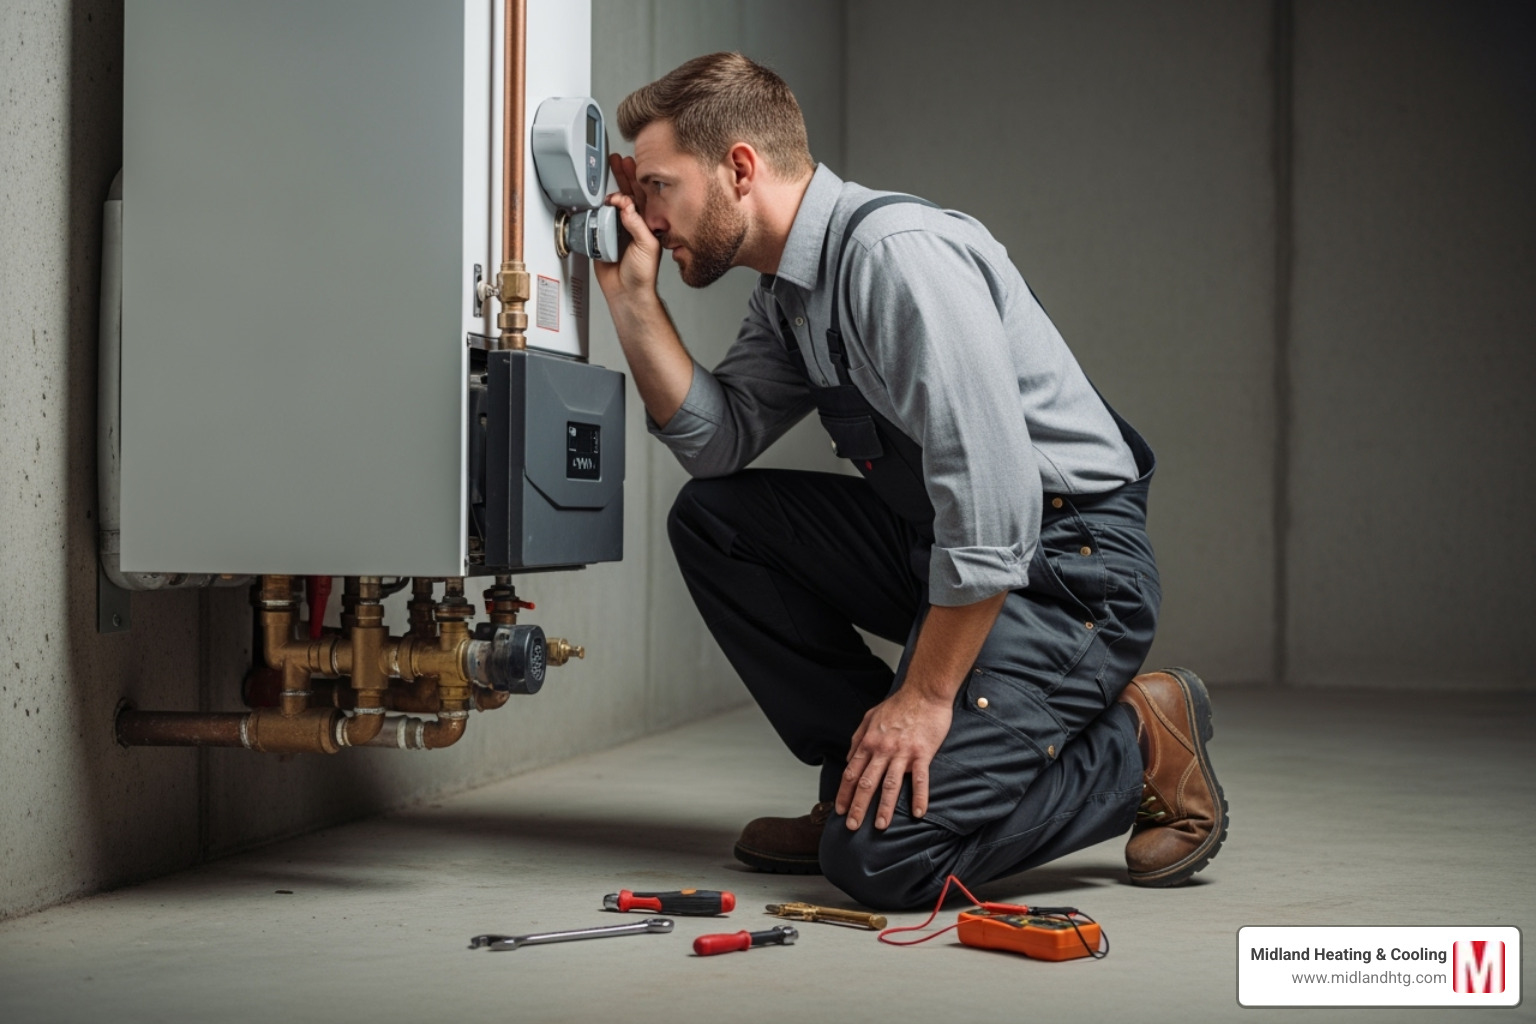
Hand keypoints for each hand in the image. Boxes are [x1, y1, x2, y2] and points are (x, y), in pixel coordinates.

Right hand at [593, 153, 661, 308]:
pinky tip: (596, 197)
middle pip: (627, 194)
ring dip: (609, 187)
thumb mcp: (647, 246)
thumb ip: (637, 224)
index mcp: (647, 224)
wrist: (627, 293)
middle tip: (615, 160)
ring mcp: (618, 230)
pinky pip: (598, 218)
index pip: (642, 196)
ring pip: (613, 204)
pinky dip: (596, 207)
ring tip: (606, 171)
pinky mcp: (603, 237)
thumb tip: (626, 206)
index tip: (629, 164)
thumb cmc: (642, 275)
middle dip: (622, 176)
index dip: (636, 178)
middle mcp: (633, 224)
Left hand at [835, 686, 952, 830]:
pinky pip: (920, 779)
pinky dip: (919, 797)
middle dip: (858, 806)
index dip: (844, 793)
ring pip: (890, 785)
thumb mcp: (870, 717)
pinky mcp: (922, 753)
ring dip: (884, 808)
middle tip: (853, 826)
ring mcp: (902, 752)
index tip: (840, 810)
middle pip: (866, 783)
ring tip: (880, 826)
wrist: (924, 691)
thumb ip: (858, 738)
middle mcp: (882, 750)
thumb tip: (849, 757)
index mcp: (868, 742)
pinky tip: (918, 813)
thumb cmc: (899, 704)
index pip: (851, 773)